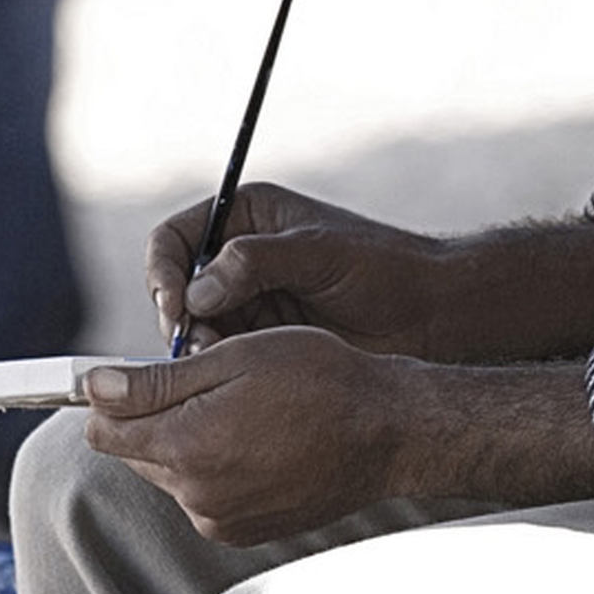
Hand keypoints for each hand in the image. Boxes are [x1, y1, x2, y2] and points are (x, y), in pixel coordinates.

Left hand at [83, 326, 410, 544]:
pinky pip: (203, 495)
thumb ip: (156, 380)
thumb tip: (94, 386)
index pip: (102, 428)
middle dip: (154, 417)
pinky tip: (257, 441)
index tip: (134, 375)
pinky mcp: (242, 531)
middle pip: (133, 452)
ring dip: (187, 443)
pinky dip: (216, 468)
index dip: (114, 394)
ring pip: (169, 473)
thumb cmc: (321, 380)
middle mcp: (196, 495)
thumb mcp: (234, 359)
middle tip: (208, 383)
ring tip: (243, 412)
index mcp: (186, 446)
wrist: (388, 433)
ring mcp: (220, 519)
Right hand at [148, 184, 443, 358]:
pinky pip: (222, 354)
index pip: (175, 238)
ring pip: (194, 328)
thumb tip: (196, 292)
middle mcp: (238, 256)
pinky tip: (235, 377)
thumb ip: (255, 262)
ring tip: (218, 362)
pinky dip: (219, 367)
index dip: (163, 270)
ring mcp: (248, 300)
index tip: (173, 304)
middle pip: (175, 288)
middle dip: (178, 318)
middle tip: (197, 345)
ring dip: (197, 347)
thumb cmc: (382, 268)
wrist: (431, 314)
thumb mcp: (318, 253)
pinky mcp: (262, 339)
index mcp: (246, 216)